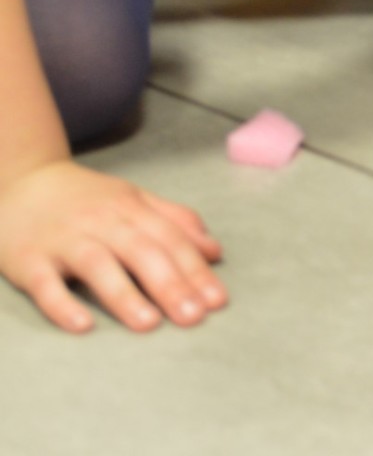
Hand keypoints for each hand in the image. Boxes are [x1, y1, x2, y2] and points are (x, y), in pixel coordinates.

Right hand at [0, 160, 226, 333]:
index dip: (195, 270)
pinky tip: (82, 325)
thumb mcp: (134, 200)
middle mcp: (100, 221)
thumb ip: (175, 221)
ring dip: (125, 295)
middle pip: (141, 252)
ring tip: (150, 324)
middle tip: (194, 317)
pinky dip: (62, 304)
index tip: (217, 301)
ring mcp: (63, 239)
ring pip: (97, 265)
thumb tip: (214, 250)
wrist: (21, 181)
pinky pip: (45, 284)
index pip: (170, 239)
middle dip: (170, 285)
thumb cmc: (86, 199)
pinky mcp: (27, 259)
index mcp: (130, 208)